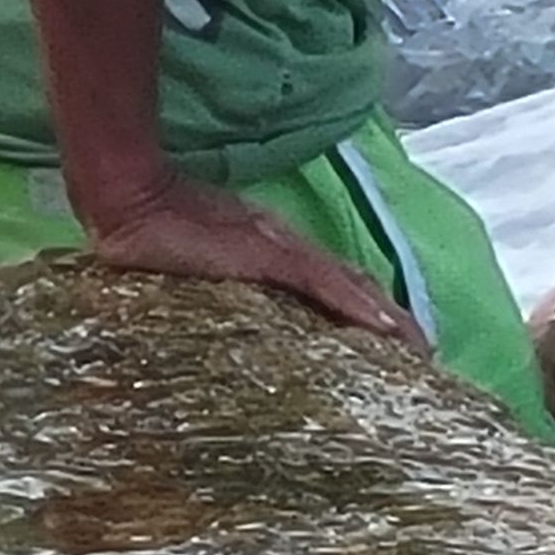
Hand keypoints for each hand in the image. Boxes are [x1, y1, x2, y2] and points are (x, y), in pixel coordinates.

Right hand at [85, 168, 429, 349]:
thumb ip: (221, 292)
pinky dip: (353, 303)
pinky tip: (380, 325)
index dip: (366, 311)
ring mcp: (279, 250)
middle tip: (423, 354)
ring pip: (348, 287)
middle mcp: (287, 248)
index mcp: (273, 254)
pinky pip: (321, 282)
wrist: (131, 200)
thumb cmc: (154, 238)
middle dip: (389, 322)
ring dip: (385, 319)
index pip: (332, 286)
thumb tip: (236, 327)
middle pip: (352, 287)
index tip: (396, 343)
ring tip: (415, 349)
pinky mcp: (266, 254)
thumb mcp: (196, 273)